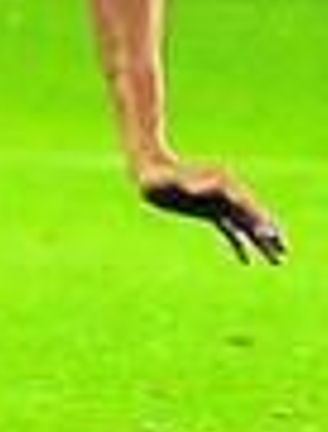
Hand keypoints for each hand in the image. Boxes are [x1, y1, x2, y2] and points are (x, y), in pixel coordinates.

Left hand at [137, 157, 286, 264]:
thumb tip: (208, 185)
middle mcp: (223, 193)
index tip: (269, 235)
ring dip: (260, 241)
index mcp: (220, 184)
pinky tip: (246, 261)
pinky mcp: (207, 211)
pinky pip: (228, 229)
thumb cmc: (159, 176)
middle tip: (285, 252)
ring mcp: (216, 202)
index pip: (245, 205)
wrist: (147, 170)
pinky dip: (238, 243)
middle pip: (251, 215)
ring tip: (277, 260)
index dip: (258, 219)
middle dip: (268, 232)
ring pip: (244, 224)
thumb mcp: (173, 180)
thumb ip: (191, 183)